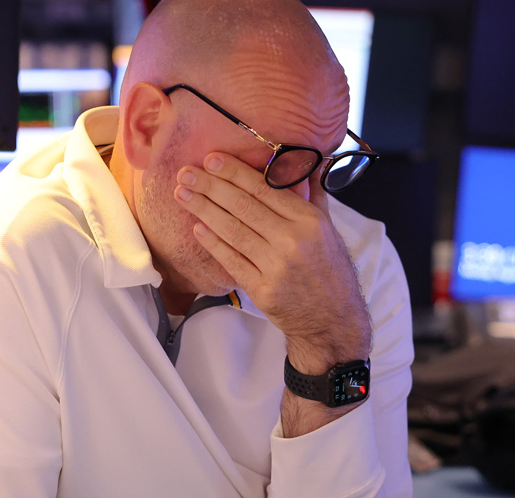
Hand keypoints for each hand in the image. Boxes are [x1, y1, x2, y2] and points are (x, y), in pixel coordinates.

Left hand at [175, 153, 371, 375]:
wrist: (333, 320)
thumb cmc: (330, 271)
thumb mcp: (329, 229)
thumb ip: (312, 195)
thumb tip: (308, 161)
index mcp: (308, 220)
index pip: (264, 188)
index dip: (235, 172)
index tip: (212, 159)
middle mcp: (292, 240)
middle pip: (243, 206)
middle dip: (210, 186)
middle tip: (186, 172)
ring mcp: (275, 266)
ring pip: (232, 230)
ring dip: (203, 209)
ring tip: (182, 194)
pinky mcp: (262, 289)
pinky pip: (232, 260)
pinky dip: (213, 243)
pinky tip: (197, 227)